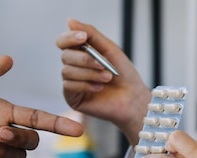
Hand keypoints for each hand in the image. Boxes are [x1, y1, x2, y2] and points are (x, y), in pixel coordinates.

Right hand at [56, 18, 150, 143]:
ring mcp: (72, 83)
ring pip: (67, 71)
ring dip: (90, 74)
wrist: (133, 98)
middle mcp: (74, 67)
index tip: (83, 37)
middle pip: (65, 56)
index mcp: (80, 54)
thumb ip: (91, 34)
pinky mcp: (72, 98)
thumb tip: (70, 21)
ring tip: (107, 78)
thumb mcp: (109, 49)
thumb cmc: (124, 75)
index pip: (63, 42)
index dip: (70, 38)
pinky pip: (69, 86)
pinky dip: (86, 85)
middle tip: (104, 65)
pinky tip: (99, 88)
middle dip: (86, 60)